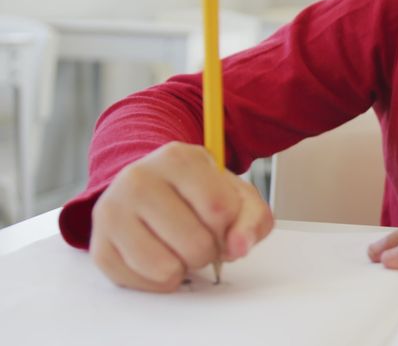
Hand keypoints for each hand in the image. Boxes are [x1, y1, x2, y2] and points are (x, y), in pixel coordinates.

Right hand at [89, 141, 273, 292]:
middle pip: (196, 243)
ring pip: (166, 268)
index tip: (221, 220)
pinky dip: (160, 281)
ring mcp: (112, 211)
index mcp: (177, 158)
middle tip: (200, 235)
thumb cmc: (199, 194)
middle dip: (209, 250)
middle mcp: (138, 178)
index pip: (220, 209)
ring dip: (184, 268)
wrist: (151, 191)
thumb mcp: (236, 196)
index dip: (229, 227)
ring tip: (179, 246)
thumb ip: (253, 219)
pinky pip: (141, 283)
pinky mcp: (99, 246)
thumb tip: (238, 247)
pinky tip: (160, 256)